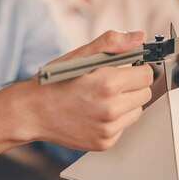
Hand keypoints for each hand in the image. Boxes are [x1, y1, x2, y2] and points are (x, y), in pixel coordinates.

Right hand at [20, 30, 153, 150]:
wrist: (32, 112)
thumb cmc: (53, 83)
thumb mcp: (80, 56)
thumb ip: (112, 43)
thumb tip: (138, 37)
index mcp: (107, 83)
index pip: (145, 74)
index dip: (137, 68)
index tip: (128, 68)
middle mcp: (110, 109)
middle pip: (144, 94)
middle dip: (132, 85)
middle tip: (111, 82)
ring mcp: (108, 129)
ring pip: (136, 111)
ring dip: (125, 103)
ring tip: (101, 98)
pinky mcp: (104, 142)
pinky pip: (122, 127)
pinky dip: (114, 120)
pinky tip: (95, 112)